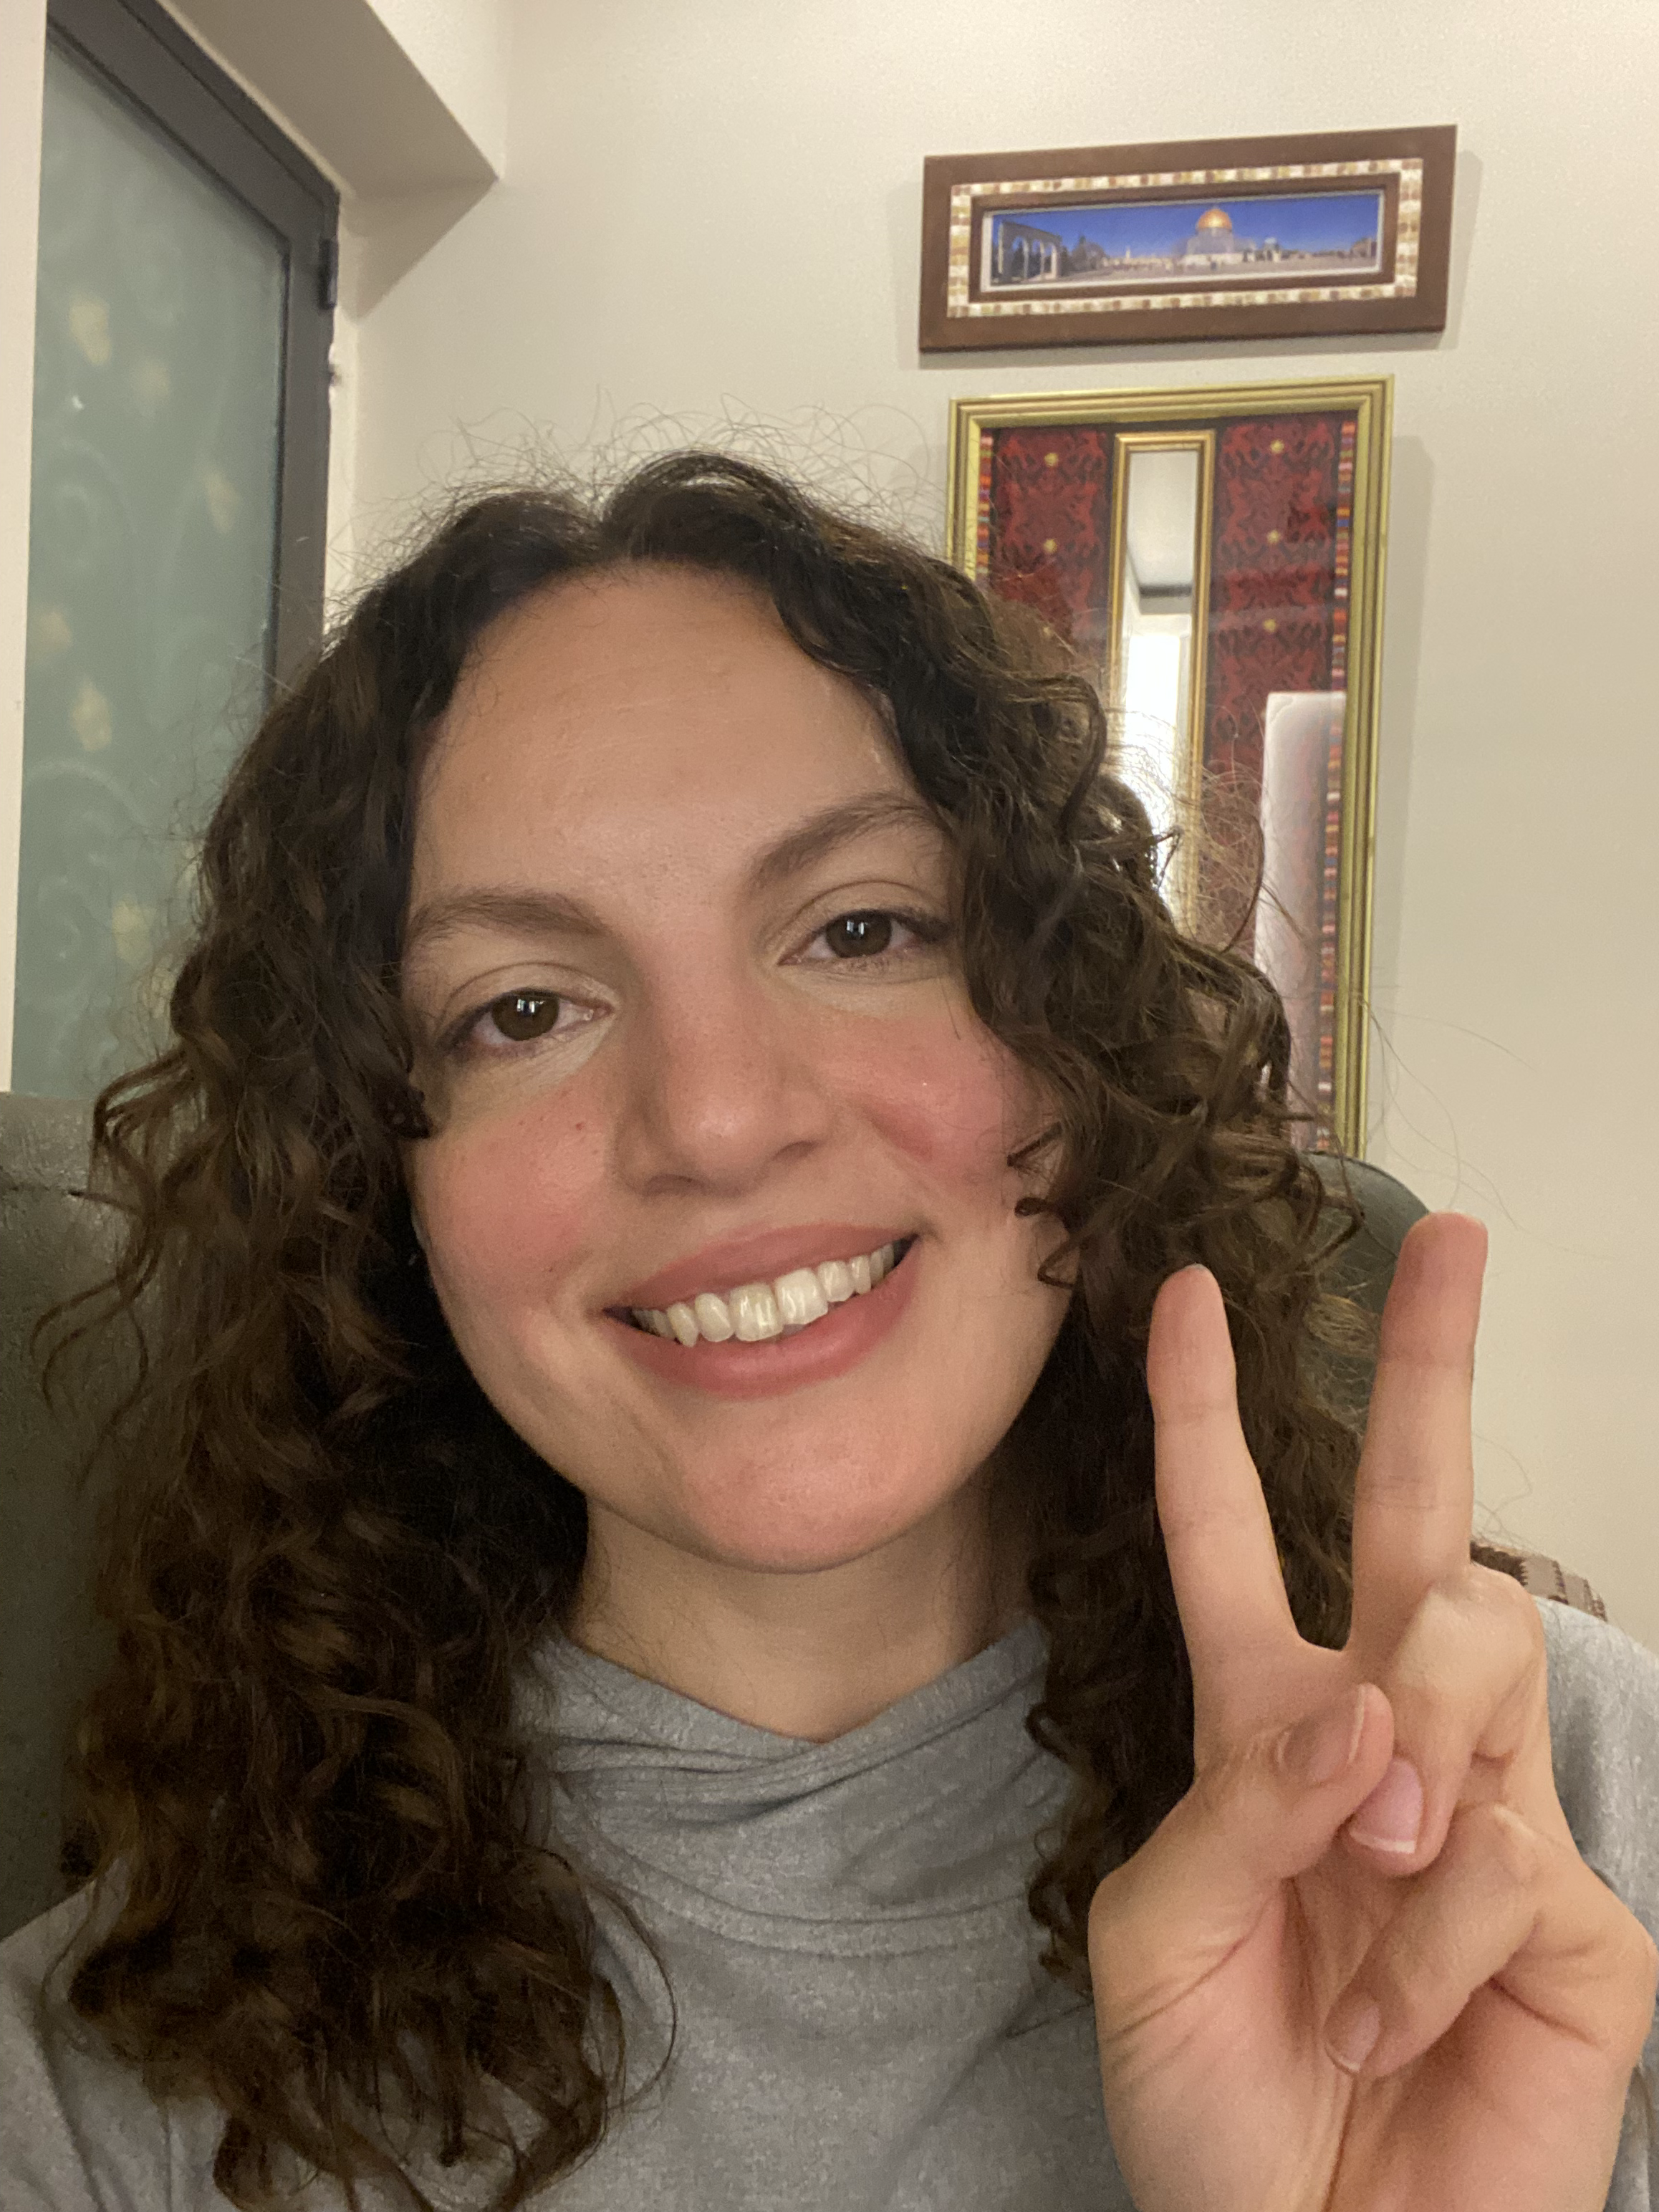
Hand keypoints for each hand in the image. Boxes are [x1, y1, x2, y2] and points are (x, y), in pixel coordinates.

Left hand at [1086, 1214, 1657, 2211]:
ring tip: (1361, 1881)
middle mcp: (1386, 1738)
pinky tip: (1389, 2017)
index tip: (1184, 1292)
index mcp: (1266, 1721)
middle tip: (1456, 1235)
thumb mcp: (1160, 1933)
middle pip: (1429, 1514)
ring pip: (1480, 1645)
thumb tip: (1369, 1707)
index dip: (1206, 1413)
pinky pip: (1502, 1852)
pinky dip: (1423, 1940)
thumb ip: (1246, 1798)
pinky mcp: (1575, 1915)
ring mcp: (1489, 1812)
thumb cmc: (1209, 2099)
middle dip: (1432, 1364)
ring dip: (1405, 1749)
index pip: (1234, 1532)